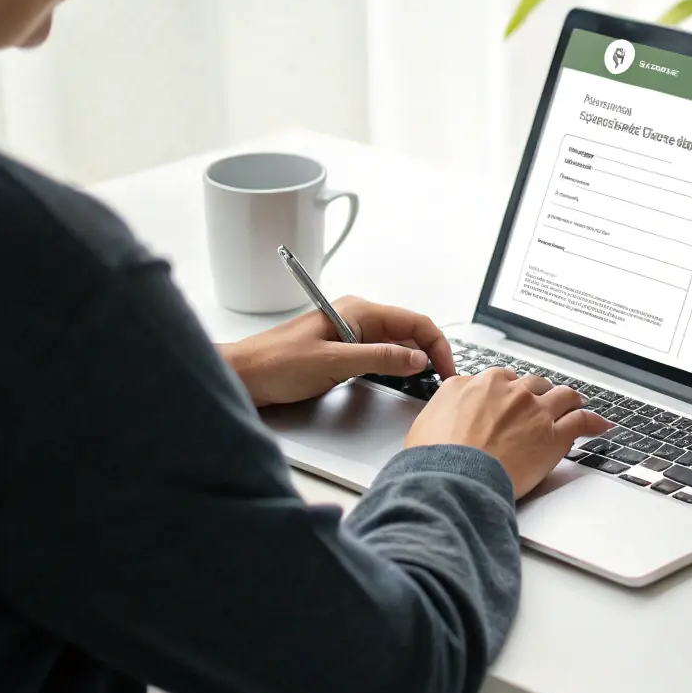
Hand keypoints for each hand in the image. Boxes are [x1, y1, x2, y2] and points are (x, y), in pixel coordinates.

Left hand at [221, 296, 455, 406]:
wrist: (244, 375)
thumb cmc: (278, 364)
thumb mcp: (334, 362)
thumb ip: (380, 359)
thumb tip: (418, 358)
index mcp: (358, 311)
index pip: (414, 321)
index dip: (436, 345)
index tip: (447, 370)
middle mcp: (358, 317)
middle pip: (409, 330)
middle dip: (430, 352)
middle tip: (443, 382)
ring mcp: (351, 333)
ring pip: (397, 343)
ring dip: (415, 360)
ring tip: (428, 382)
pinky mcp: (344, 350)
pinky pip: (381, 354)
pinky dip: (397, 366)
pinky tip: (402, 379)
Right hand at [406, 370, 611, 497]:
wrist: (453, 478)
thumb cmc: (436, 457)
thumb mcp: (427, 420)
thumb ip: (447, 405)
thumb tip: (452, 405)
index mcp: (476, 384)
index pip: (500, 379)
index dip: (507, 391)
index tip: (510, 399)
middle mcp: (508, 391)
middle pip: (532, 384)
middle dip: (538, 393)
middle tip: (541, 404)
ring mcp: (534, 411)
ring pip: (561, 395)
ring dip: (569, 400)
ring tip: (576, 404)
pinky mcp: (554, 435)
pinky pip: (582, 421)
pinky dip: (593, 422)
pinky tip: (600, 425)